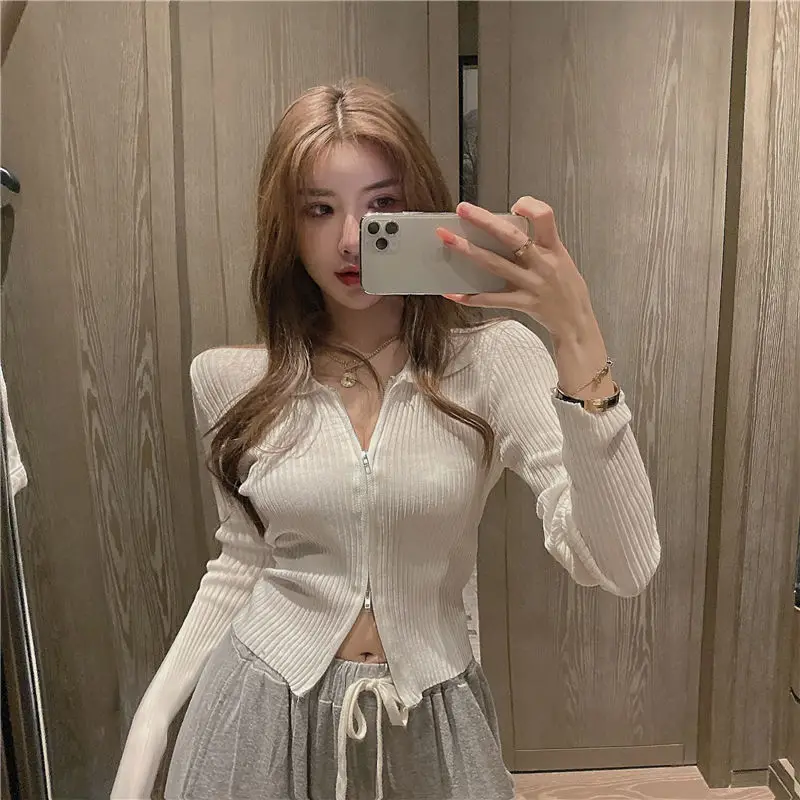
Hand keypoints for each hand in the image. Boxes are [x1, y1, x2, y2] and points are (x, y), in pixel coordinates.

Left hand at [435, 197, 594, 341]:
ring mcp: (531, 284)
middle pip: (510, 237)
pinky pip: (492, 300)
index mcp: (553, 248)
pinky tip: (452, 292)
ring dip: (469, 251)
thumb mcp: (561, 258)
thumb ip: (539, 243)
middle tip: (462, 209)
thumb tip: (505, 229)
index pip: (545, 216)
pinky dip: (470, 297)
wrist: (576, 321)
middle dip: (484, 221)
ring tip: (448, 240)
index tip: (515, 204)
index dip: (530, 205)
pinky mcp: (522, 303)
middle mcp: (542, 263)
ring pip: (495, 264)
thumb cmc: (567, 288)